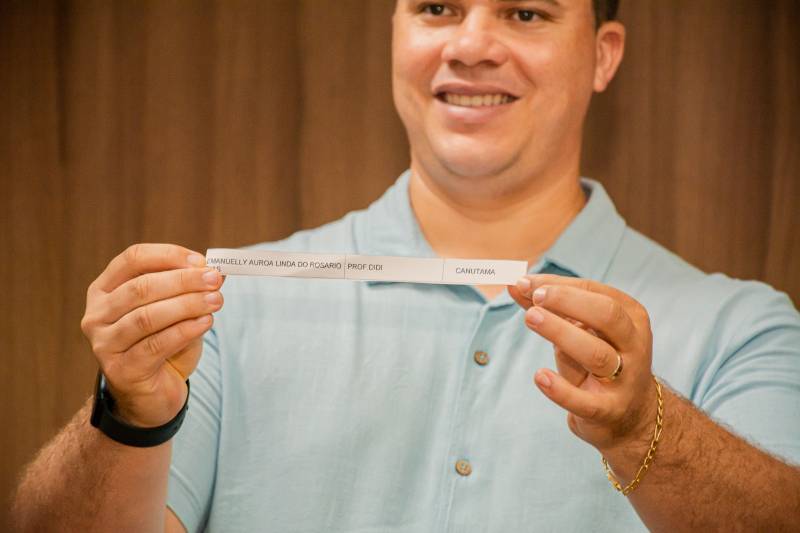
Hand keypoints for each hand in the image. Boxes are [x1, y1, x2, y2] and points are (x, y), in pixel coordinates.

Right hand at [81, 244, 223, 427]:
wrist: (152, 395)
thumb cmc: (164, 345)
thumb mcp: (177, 311)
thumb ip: (192, 290)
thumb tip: (217, 270)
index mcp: (105, 289)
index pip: (133, 259)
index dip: (168, 256)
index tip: (202, 261)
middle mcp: (97, 314)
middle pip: (140, 287)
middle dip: (183, 281)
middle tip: (215, 280)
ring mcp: (104, 344)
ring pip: (147, 317)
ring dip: (187, 305)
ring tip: (216, 301)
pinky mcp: (121, 370)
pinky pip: (156, 345)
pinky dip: (185, 330)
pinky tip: (206, 322)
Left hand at [509, 274, 657, 454]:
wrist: (630, 417)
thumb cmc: (597, 361)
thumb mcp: (578, 331)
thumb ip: (549, 308)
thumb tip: (515, 284)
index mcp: (631, 318)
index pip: (596, 292)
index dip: (560, 285)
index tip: (526, 282)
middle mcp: (634, 346)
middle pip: (606, 316)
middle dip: (568, 302)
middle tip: (535, 299)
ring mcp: (625, 380)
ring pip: (596, 354)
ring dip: (561, 333)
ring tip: (530, 318)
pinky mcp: (609, 411)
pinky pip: (585, 401)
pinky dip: (560, 389)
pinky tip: (539, 376)